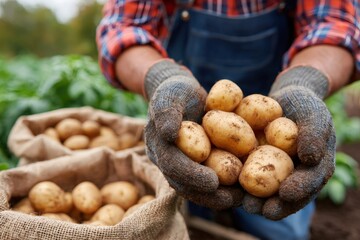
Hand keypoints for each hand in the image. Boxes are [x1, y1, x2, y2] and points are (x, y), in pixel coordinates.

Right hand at [144, 60, 242, 208]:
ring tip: (239, 200)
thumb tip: (169, 134)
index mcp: (158, 145)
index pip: (172, 165)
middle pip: (184, 183)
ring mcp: (181, 163)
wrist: (181, 92)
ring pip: (195, 187)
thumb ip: (166, 113)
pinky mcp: (195, 162)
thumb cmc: (175, 91)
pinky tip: (240, 191)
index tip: (213, 182)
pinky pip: (206, 178)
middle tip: (230, 200)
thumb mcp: (170, 95)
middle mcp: (167, 159)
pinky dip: (221, 188)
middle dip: (206, 195)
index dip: (191, 175)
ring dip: (215, 197)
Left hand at [243, 66, 335, 219]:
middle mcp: (289, 177)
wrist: (284, 99)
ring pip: (261, 191)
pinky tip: (224, 184)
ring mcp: (269, 172)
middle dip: (272, 205)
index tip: (286, 193)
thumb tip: (309, 159)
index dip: (298, 191)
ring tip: (241, 202)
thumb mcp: (314, 116)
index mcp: (311, 171)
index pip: (307, 184)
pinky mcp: (250, 164)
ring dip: (251, 199)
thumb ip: (314, 135)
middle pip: (282, 196)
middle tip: (260, 209)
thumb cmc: (305, 107)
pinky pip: (242, 174)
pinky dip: (234, 181)